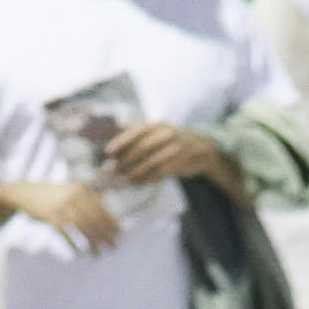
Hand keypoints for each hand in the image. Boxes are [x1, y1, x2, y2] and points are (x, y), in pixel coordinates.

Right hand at [24, 179, 122, 244]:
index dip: (112, 223)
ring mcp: (62, 206)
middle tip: (114, 247)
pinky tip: (80, 253)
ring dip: (93, 243)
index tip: (121, 235)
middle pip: (94, 219)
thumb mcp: (74, 189)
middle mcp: (73, 196)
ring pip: (82, 228)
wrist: (26, 193)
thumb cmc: (55, 194)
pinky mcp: (51, 217)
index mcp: (82, 189)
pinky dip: (74, 244)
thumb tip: (113, 196)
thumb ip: (94, 192)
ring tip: (99, 254)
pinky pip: (67, 234)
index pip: (102, 209)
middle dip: (106, 235)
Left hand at [96, 118, 222, 189]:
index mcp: (157, 125)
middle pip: (142, 148)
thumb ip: (135, 136)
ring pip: (150, 163)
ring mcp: (175, 149)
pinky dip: (145, 179)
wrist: (200, 148)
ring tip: (121, 179)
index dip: (121, 141)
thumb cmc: (170, 141)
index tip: (108, 151)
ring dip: (133, 173)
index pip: (136, 131)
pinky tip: (135, 183)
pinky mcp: (180, 164)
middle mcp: (167, 134)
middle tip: (111, 169)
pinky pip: (159, 173)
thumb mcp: (155, 132)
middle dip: (125, 160)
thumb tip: (111, 147)